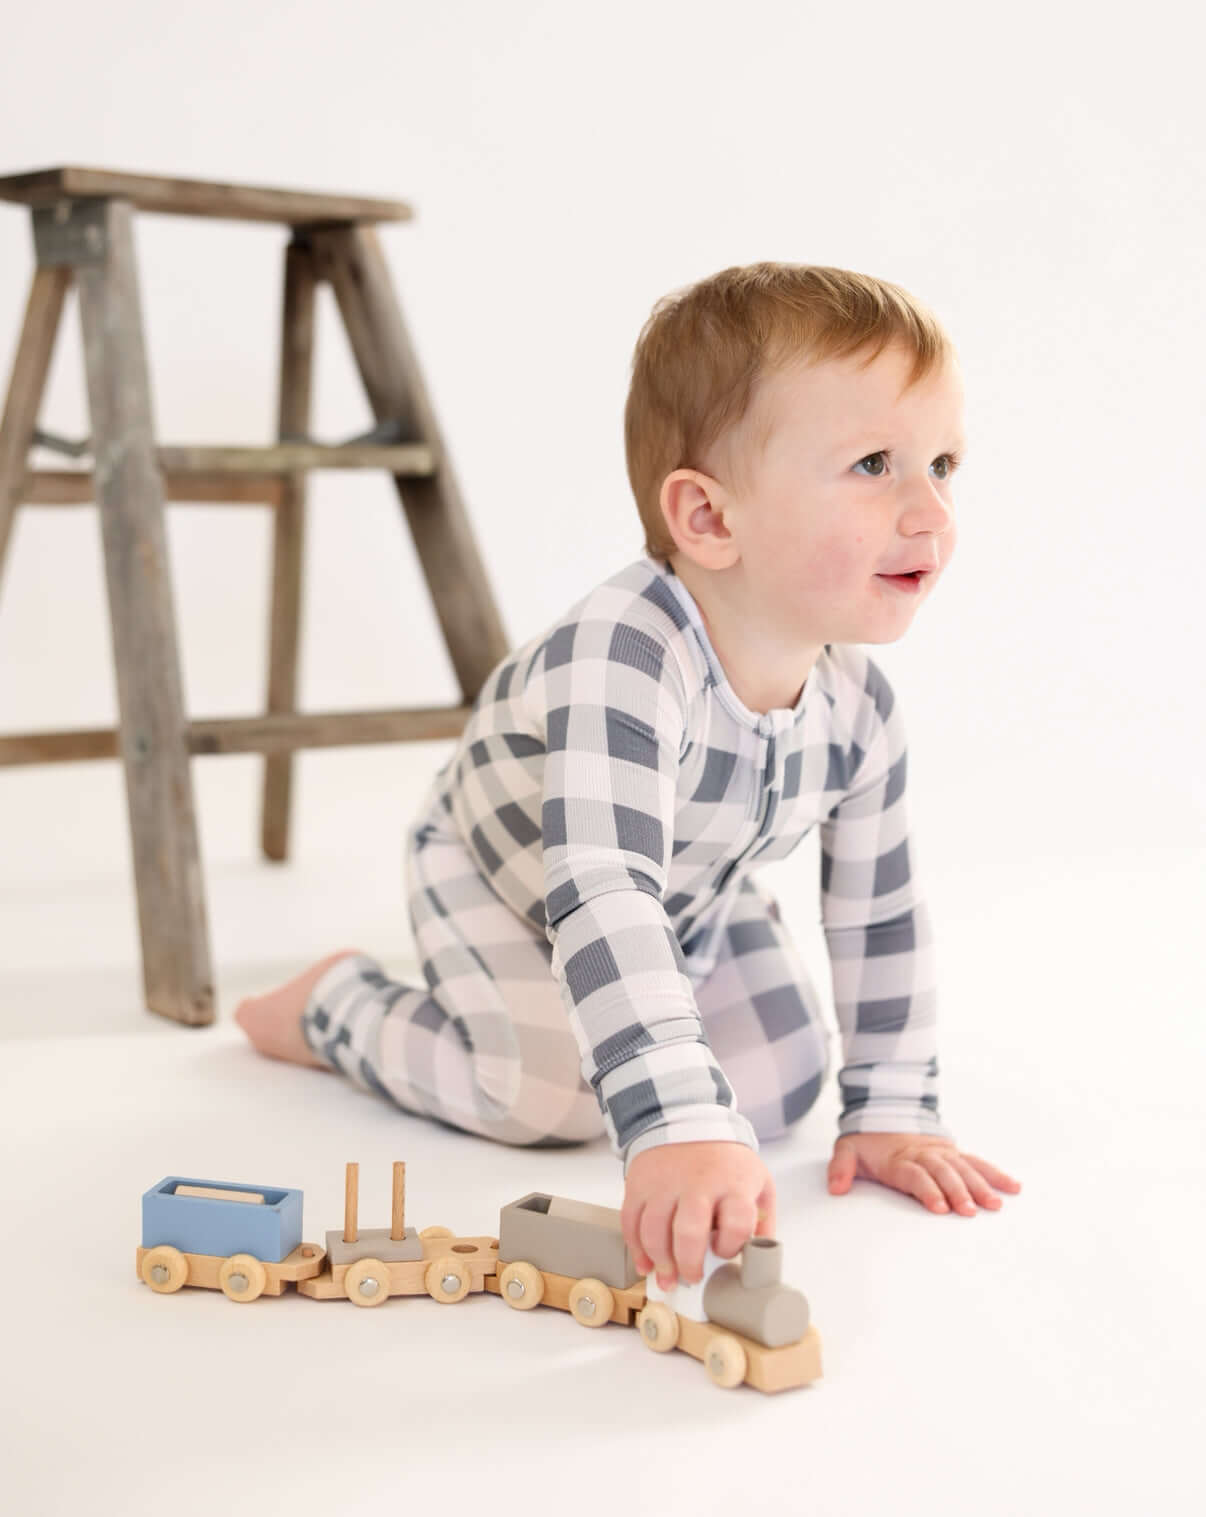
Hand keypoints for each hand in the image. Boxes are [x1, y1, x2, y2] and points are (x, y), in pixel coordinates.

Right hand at [621, 1140, 775, 1290]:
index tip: (723, 1252)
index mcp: (733, 1184)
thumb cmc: (726, 1162)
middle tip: (691, 1277)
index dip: (730, 1247)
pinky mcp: (640, 1183)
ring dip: (659, 1262)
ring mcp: (665, 1182)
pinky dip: (636, 1248)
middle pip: (689, 1232)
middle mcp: (698, 1182)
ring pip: (654, 1231)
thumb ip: (761, 1223)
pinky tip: (646, 1263)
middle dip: (689, 1264)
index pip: (736, 1223)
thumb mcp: (757, 1182)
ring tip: (667, 1278)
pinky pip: (631, 1222)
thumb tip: (760, 1261)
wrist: (688, 1122)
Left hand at [827, 1132, 1021, 1215]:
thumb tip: (835, 1188)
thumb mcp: (847, 1149)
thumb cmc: (868, 1140)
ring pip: (964, 1168)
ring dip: (980, 1185)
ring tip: (994, 1204)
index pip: (915, 1174)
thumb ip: (841, 1168)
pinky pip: (976, 1162)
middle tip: (969, 1211)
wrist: (885, 1112)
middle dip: (957, 1191)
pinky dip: (994, 1173)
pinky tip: (1011, 1187)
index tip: (939, 1207)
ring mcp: (942, 1153)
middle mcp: (924, 1154)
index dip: (927, 1189)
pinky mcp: (953, 1153)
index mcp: (899, 1158)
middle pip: (943, 1172)